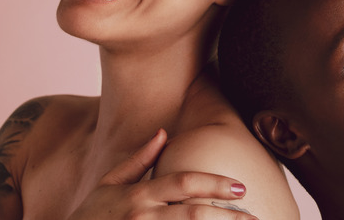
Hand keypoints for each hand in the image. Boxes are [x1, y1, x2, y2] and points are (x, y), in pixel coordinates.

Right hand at [67, 129, 257, 219]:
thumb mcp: (109, 185)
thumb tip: (163, 132)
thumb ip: (139, 160)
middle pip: (193, 213)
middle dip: (228, 215)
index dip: (216, 183)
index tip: (241, 187)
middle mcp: (142, 215)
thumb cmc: (89, 217)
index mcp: (139, 195)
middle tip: (254, 216)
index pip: (184, 183)